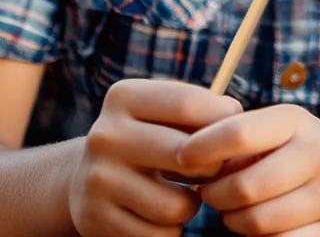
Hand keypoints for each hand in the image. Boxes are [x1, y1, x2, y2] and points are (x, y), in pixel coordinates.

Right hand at [68, 77, 242, 235]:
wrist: (86, 178)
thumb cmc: (144, 138)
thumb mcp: (160, 112)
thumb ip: (198, 109)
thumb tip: (233, 114)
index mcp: (123, 97)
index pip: (186, 104)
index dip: (221, 121)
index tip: (233, 132)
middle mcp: (105, 135)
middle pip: (185, 155)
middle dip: (211, 167)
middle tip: (211, 170)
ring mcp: (98, 179)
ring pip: (176, 205)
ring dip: (191, 205)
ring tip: (184, 195)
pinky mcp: (96, 219)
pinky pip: (159, 235)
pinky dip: (171, 230)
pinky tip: (161, 216)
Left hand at [174, 103, 319, 236]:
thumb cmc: (300, 149)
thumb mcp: (278, 129)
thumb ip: (237, 136)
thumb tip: (184, 156)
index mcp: (297, 121)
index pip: (238, 132)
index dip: (202, 148)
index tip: (180, 158)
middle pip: (245, 186)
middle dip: (215, 194)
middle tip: (208, 193)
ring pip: (259, 222)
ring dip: (233, 221)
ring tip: (231, 209)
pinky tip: (257, 225)